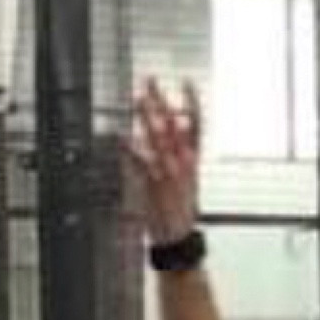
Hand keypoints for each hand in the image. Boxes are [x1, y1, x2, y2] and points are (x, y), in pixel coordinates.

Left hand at [130, 78, 202, 246]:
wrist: (177, 237)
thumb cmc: (181, 210)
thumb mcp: (189, 181)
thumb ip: (183, 156)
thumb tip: (177, 134)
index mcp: (194, 160)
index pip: (197, 125)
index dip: (192, 103)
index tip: (187, 82)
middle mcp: (184, 162)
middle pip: (174, 124)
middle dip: (161, 101)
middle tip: (150, 82)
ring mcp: (169, 171)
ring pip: (159, 138)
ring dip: (148, 118)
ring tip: (139, 100)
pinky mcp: (154, 183)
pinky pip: (141, 162)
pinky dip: (131, 149)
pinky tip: (122, 137)